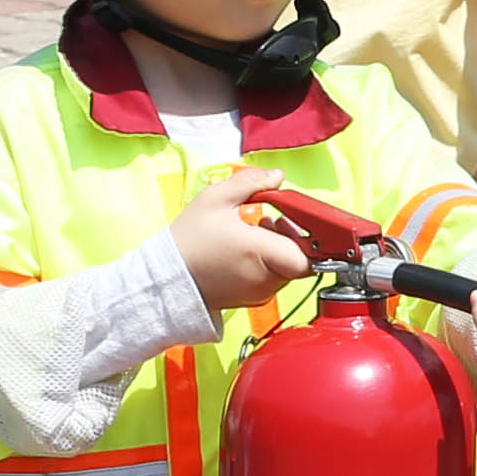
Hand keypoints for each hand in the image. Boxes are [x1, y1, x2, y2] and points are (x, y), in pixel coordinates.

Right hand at [169, 170, 312, 316]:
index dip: (313, 237)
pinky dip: (270, 263)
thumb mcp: (214, 199)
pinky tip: (250, 248)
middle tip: (277, 221)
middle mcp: (264, 278)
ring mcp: (259, 292)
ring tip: (258, 230)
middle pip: (302, 260)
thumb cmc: (187, 242)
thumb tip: (277, 175)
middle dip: (296, 237)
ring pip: (288, 270)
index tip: (300, 220)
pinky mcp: (252, 300)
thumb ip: (250, 181)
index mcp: (260, 253)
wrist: (163, 279)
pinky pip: (273, 280)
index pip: (310, 255)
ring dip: (282, 249)